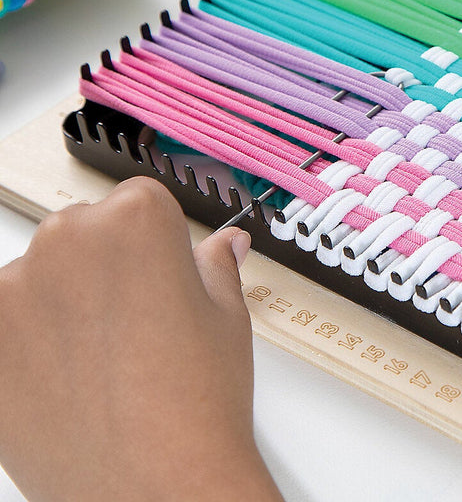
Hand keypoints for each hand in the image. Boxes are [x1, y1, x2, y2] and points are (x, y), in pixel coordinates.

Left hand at [0, 177, 284, 501]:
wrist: (153, 488)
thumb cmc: (197, 401)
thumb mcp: (227, 315)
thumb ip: (216, 264)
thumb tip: (223, 246)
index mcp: (134, 218)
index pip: (139, 201)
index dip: (157, 242)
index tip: (163, 273)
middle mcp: (67, 240)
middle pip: (85, 233)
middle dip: (107, 267)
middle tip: (138, 321)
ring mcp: (14, 291)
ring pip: (42, 277)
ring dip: (64, 302)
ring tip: (101, 360)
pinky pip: (9, 322)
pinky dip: (29, 341)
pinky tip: (66, 379)